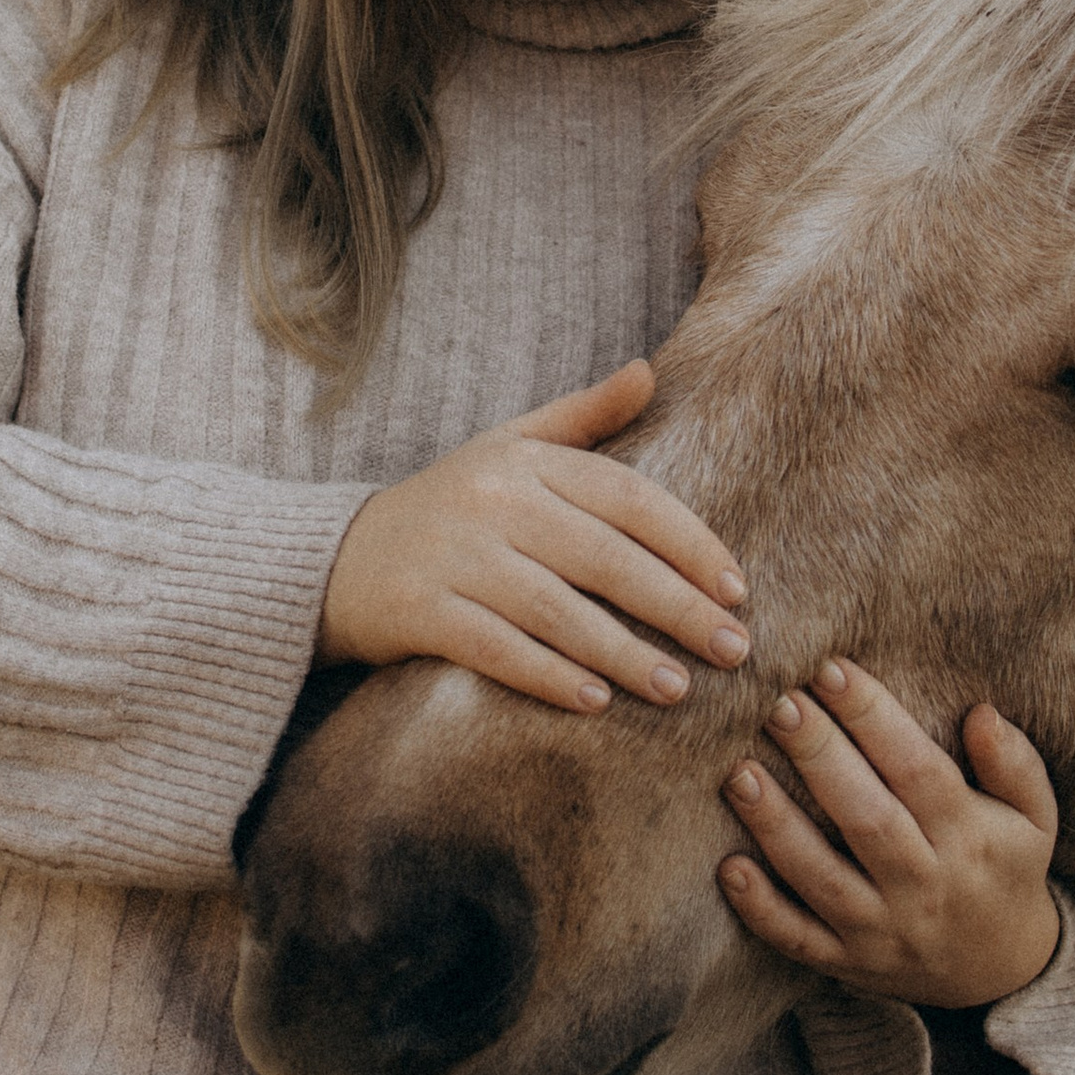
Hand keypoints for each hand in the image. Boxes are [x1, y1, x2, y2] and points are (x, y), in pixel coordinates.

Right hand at [318, 360, 750, 714]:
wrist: (336, 557)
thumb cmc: (447, 503)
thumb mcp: (508, 446)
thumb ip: (583, 416)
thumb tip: (650, 372)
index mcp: (526, 461)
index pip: (628, 497)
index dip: (689, 542)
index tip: (738, 587)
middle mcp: (494, 502)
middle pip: (605, 557)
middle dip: (676, 607)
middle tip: (734, 649)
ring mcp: (457, 558)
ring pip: (558, 610)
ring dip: (624, 653)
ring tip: (677, 688)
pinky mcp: (422, 612)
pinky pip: (499, 649)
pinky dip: (550, 676)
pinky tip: (596, 703)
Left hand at [717, 658, 1059, 1007]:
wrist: (1001, 972)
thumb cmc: (1006, 868)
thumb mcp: (1035, 817)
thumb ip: (1014, 763)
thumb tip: (982, 714)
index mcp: (968, 840)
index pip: (918, 770)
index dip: (873, 717)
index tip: (831, 668)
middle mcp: (924, 887)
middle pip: (866, 817)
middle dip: (818, 756)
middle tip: (776, 702)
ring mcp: (882, 931)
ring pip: (822, 878)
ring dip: (776, 826)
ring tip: (738, 772)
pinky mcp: (847, 962)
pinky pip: (797, 940)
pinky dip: (761, 910)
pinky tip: (728, 866)